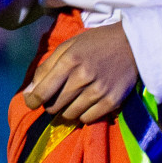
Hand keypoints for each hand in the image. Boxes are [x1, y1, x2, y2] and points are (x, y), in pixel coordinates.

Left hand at [23, 23, 138, 123]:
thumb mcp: (68, 47)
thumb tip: (28, 93)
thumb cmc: (96, 43)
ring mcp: (99, 90)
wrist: (133, 44)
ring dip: (67, 109)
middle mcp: (83, 76)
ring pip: (69, 115)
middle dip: (50, 104)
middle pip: (54, 106)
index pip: (41, 92)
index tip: (32, 101)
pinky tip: (88, 101)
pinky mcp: (112, 101)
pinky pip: (87, 119)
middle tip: (58, 95)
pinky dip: (83, 113)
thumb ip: (46, 68)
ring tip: (74, 97)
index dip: (32, 101)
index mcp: (69, 60)